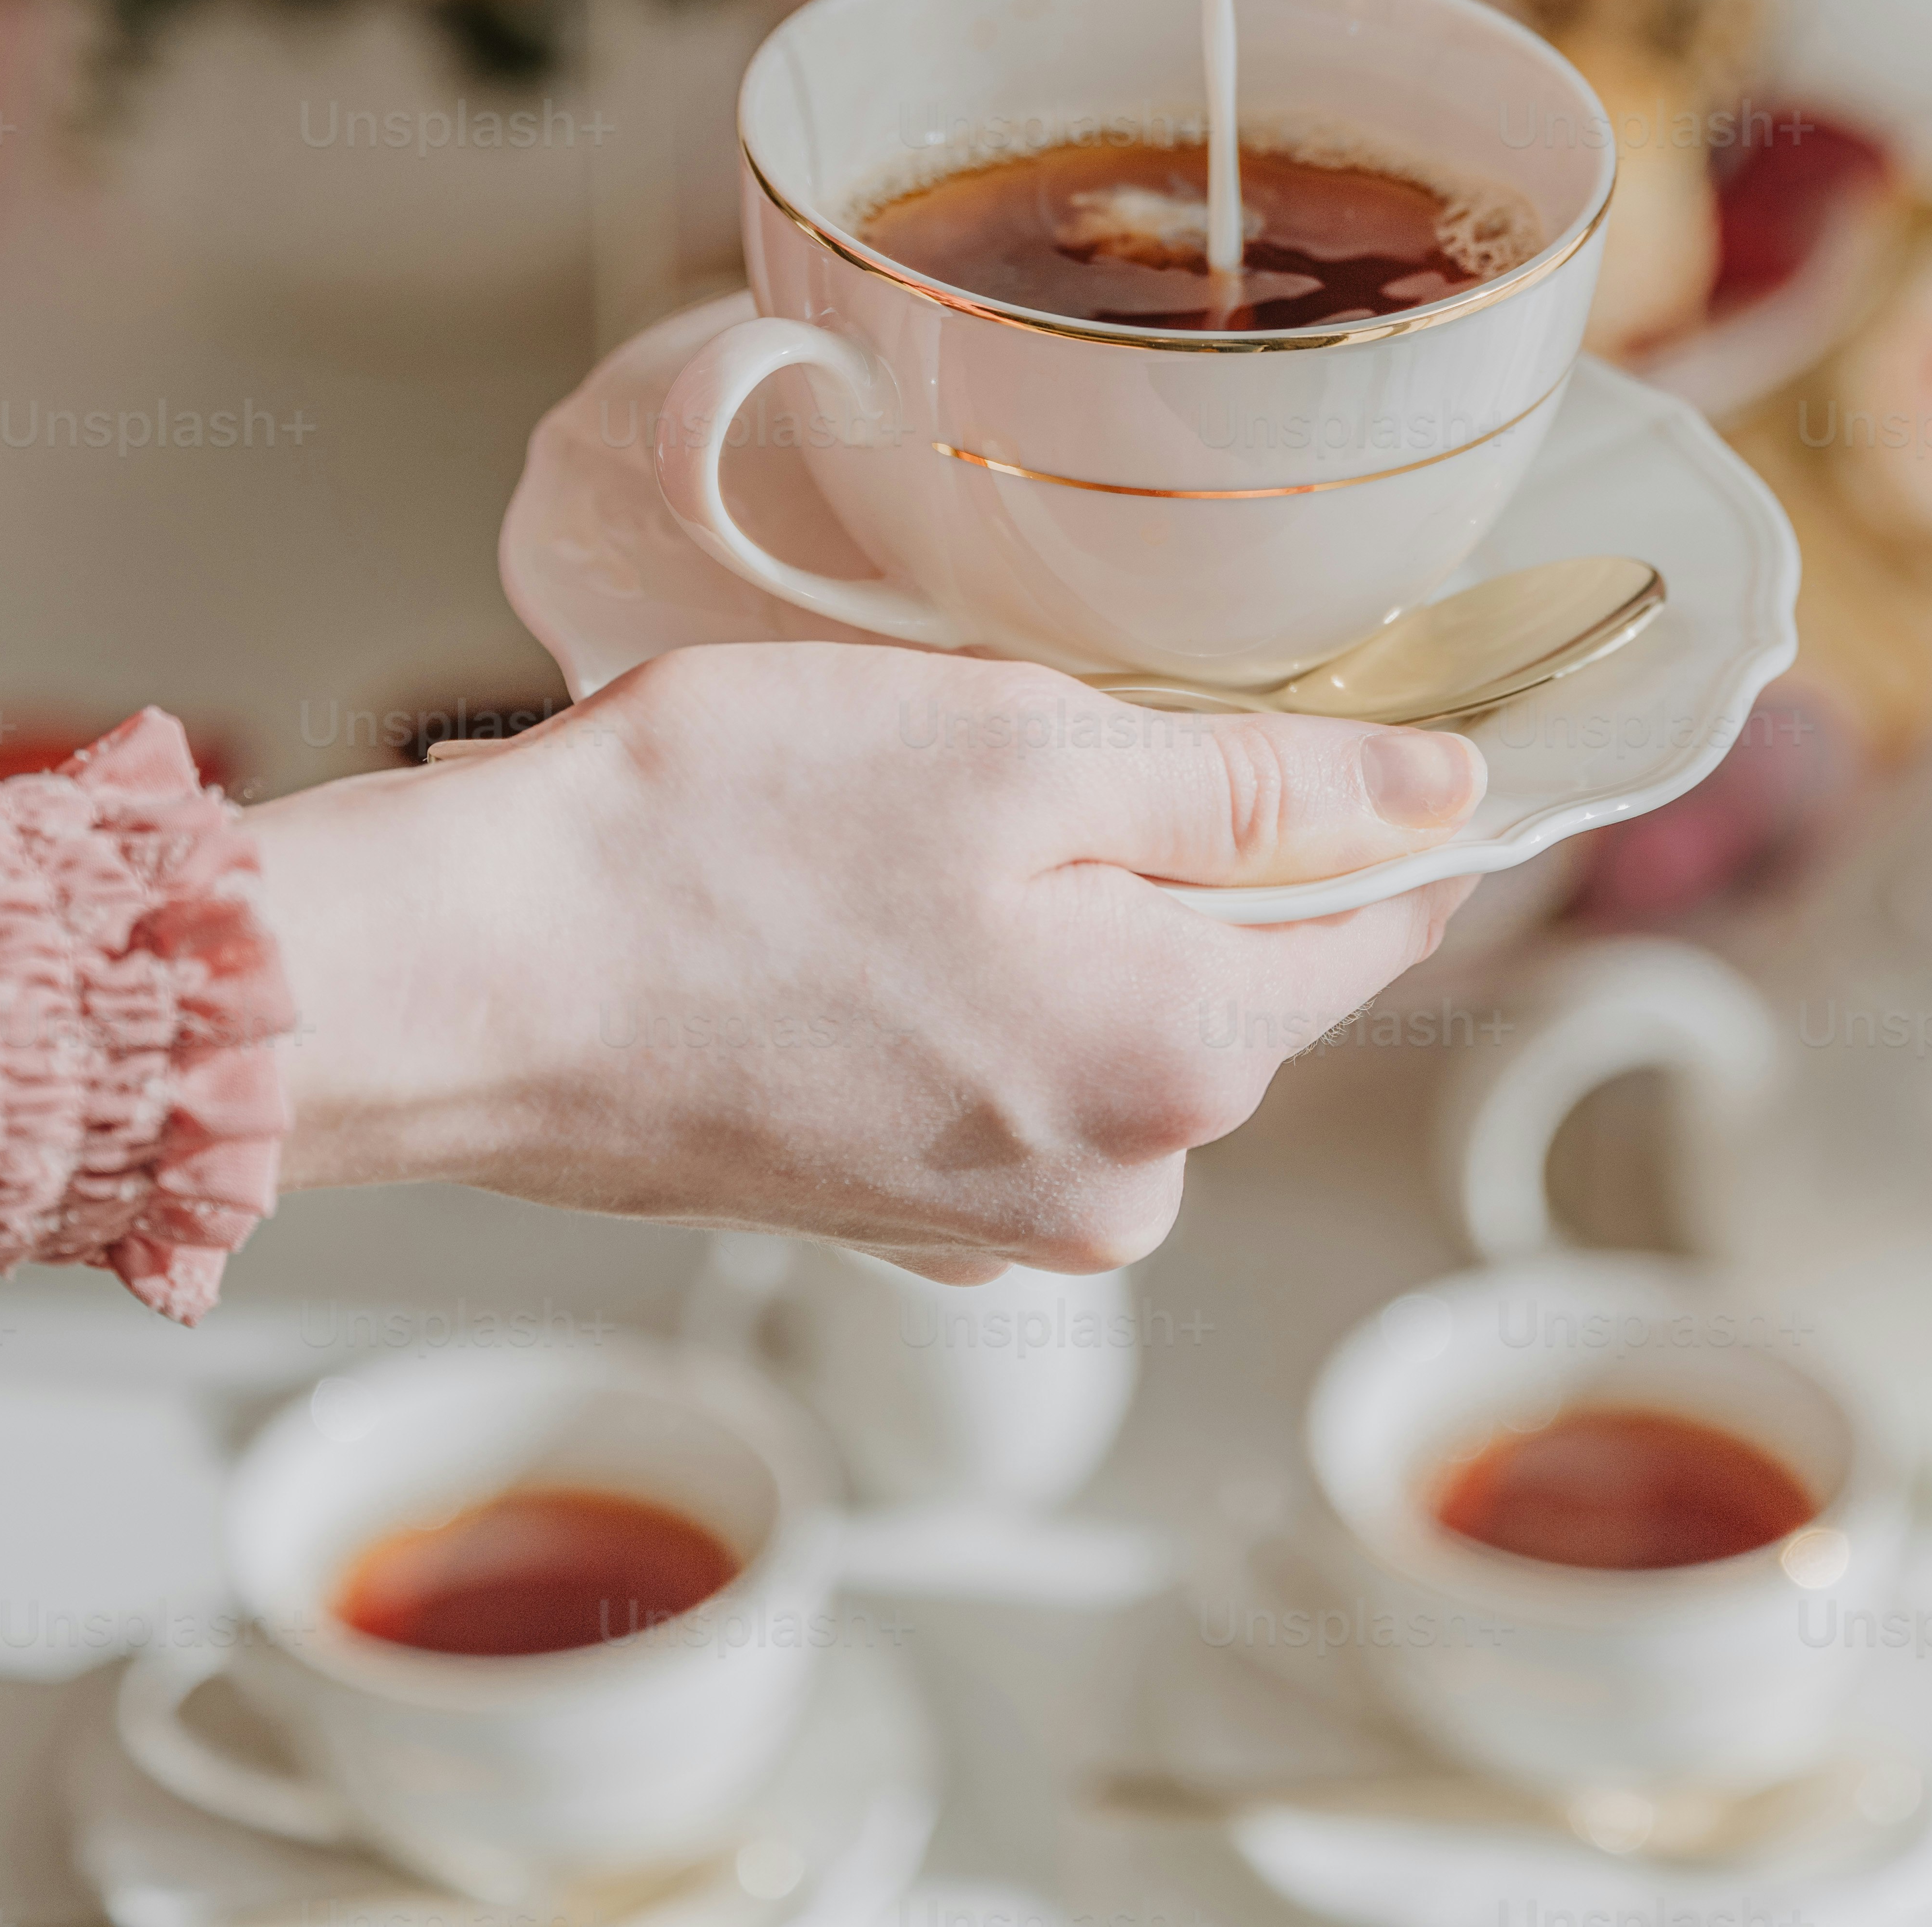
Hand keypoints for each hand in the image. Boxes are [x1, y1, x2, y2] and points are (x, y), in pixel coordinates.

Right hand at [253, 646, 1482, 1276]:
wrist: (484, 981)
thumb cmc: (730, 840)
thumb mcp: (1030, 748)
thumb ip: (1260, 788)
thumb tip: (1447, 796)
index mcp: (1179, 1058)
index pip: (1379, 919)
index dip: (1376, 803)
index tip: (1322, 716)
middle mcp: (1118, 1178)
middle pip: (1236, 968)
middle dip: (1168, 845)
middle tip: (1019, 735)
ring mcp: (999, 1215)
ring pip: (1112, 1010)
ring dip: (1054, 905)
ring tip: (906, 820)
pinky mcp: (899, 1208)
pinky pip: (1005, 1065)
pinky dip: (965, 975)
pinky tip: (856, 907)